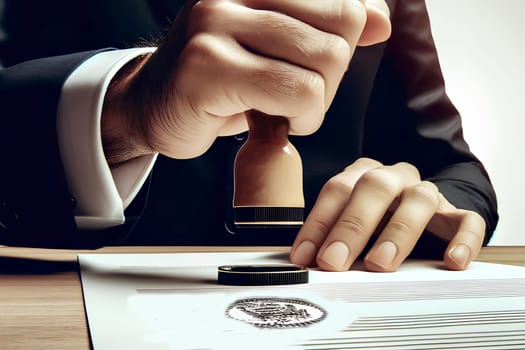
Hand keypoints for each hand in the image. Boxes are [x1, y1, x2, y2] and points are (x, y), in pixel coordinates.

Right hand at [101, 0, 390, 163]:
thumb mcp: (277, 43)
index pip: (346, 2)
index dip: (343, 43)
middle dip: (330, 76)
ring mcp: (215, 24)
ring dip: (315, 102)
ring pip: (324, 61)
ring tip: (281, 108)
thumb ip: (327, 25)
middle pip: (343, 27)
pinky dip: (300, 117)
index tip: (310, 66)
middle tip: (294, 94)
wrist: (152, 106)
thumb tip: (383, 21)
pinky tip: (272, 122)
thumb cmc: (221, 77)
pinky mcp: (207, 67)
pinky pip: (296, 92)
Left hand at [290, 158, 485, 271]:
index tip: (305, 256)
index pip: (337, 189)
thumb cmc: (376, 219)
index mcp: (363, 174)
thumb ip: (330, 237)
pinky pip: (467, 220)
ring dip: (397, 232)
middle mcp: (395, 177)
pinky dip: (462, 240)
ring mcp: (427, 192)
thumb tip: (305, 262)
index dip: (318, 223)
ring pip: (419, 199)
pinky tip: (452, 261)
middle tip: (334, 261)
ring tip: (379, 264)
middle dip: (351, 226)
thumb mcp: (349, 223)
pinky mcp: (455, 213)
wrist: (420, 211)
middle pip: (374, 187)